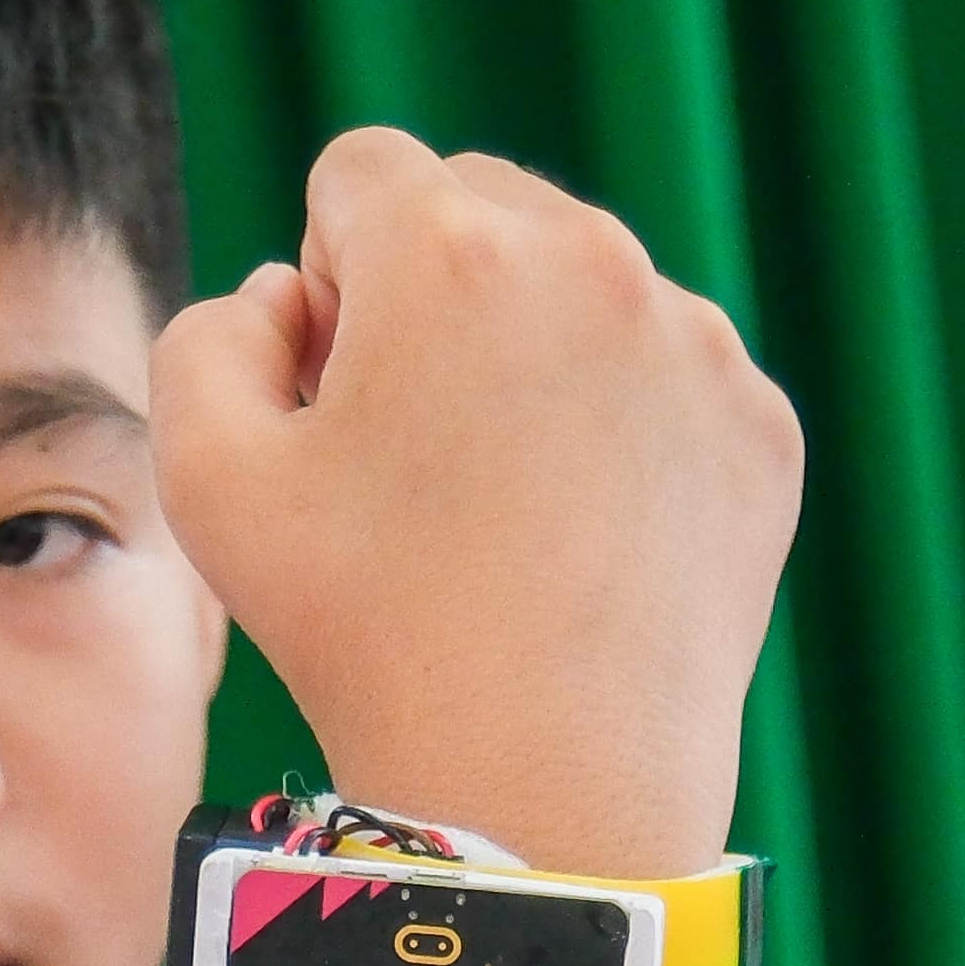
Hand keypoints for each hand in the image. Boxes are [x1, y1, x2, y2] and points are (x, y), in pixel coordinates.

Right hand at [155, 126, 799, 880]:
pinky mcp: (760, 423)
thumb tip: (295, 294)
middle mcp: (594, 262)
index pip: (361, 172)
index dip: (329, 284)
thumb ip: (211, 330)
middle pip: (483, 202)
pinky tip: (582, 537)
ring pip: (583, 286)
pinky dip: (621, 427)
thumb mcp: (204, 475)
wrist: (546, 792)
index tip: (342, 396)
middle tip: (415, 450)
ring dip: (531, 352)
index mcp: (449, 251)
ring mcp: (697, 343)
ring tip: (503, 505)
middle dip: (432, 293)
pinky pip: (667, 371)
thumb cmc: (363, 633)